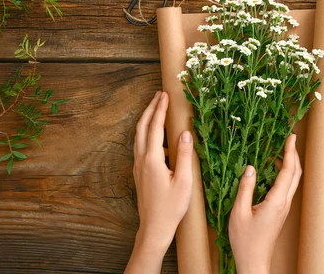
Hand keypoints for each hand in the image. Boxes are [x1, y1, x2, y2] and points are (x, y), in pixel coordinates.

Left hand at [125, 91, 194, 273]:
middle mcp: (141, 160)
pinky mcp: (139, 172)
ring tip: (156, 108)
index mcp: (152, 160)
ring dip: (146, 120)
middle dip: (150, 109)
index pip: (155, 127)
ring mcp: (138, 166)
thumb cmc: (172, 207)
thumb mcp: (184, 181)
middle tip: (159, 95)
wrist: (154, 228)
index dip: (160, 109)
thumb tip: (185, 133)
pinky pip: (140, 146)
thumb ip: (184, 155)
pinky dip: (146, 133)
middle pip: (142, 127)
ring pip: (139, 136)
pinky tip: (157, 135)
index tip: (165, 95)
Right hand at [228, 134, 301, 273]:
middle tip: (290, 139)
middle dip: (294, 155)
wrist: (254, 261)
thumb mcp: (238, 212)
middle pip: (296, 174)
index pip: (287, 171)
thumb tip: (250, 167)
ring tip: (282, 150)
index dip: (290, 152)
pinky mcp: (280, 211)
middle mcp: (284, 203)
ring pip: (293, 181)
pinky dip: (284, 174)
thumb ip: (245, 188)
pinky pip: (286, 188)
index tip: (291, 137)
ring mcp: (283, 208)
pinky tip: (273, 170)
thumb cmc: (245, 240)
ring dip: (290, 164)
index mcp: (276, 201)